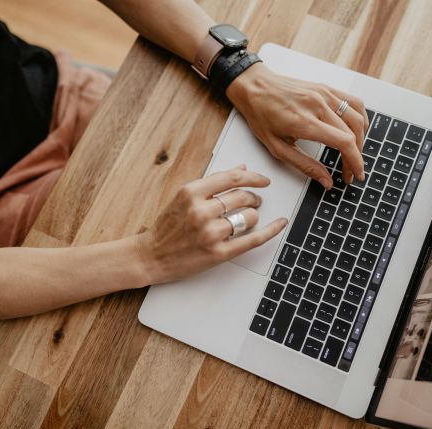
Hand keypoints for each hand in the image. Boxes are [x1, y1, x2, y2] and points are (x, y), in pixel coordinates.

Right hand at [137, 165, 287, 283]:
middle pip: (242, 196)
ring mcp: (210, 233)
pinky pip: (252, 240)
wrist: (151, 256)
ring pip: (249, 217)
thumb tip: (241, 169)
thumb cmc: (166, 228)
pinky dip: (270, 231)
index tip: (262, 179)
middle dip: (253, 197)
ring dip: (253, 215)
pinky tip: (280, 224)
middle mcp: (201, 211)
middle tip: (254, 201)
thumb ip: (212, 183)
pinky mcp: (218, 253)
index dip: (253, 177)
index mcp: (191, 193)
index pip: (231, 178)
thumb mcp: (183, 198)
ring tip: (248, 217)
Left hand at [226, 63, 368, 189]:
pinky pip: (354, 102)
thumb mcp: (276, 148)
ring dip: (362, 139)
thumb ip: (304, 165)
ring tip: (354, 154)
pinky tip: (356, 131)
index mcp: (304, 122)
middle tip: (350, 171)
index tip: (355, 175)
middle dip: (356, 157)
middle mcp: (318, 105)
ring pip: (358, 118)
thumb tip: (326, 181)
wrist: (255, 86)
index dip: (355, 162)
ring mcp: (324, 94)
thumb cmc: (261, 115)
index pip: (344, 143)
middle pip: (353, 133)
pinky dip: (360, 119)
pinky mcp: (326, 88)